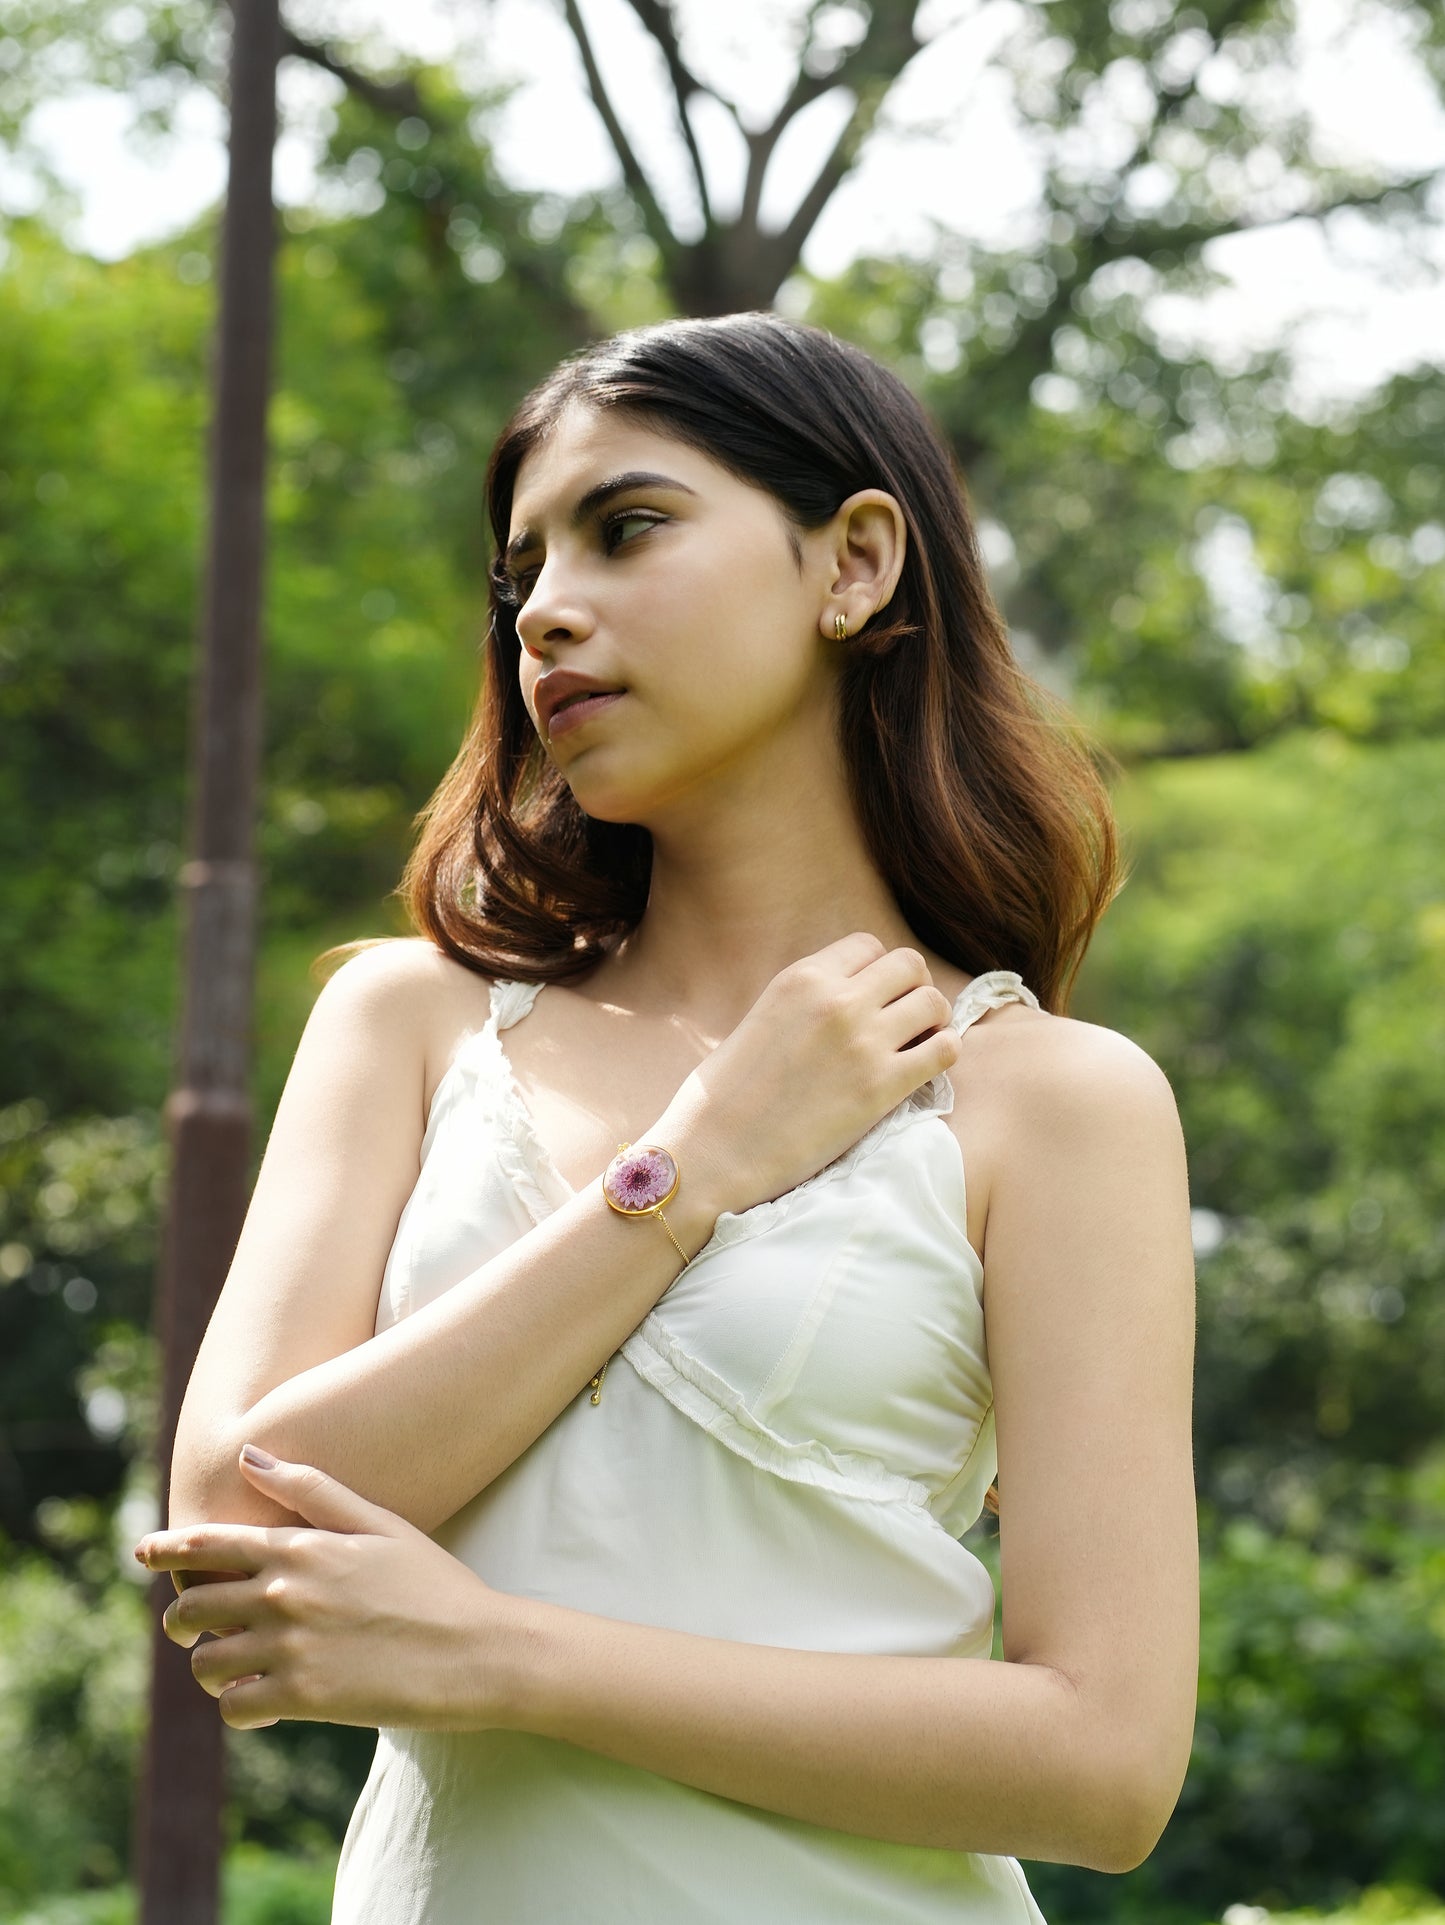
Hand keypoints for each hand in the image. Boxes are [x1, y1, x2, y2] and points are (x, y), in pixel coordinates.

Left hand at [134, 1447, 519, 1731]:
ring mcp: (291, 1649)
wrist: (478, 1650)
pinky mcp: (302, 1699)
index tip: (143, 1552)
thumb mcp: (380, 1523)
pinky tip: (261, 1700)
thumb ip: (312, 1488)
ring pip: (206, 1663)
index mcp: (301, 1547)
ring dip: (210, 1665)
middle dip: (183, 1618)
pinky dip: (239, 1706)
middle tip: (191, 1628)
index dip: (166, 1547)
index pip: (209, 1543)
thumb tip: (248, 1454)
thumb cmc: (434, 1582)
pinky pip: (235, 1708)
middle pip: (194, 1606)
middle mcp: (286, 1594)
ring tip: (231, 1667)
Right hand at [657, 932, 960, 1215]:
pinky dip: (944, 1054)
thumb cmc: (723, 1095)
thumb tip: (845, 1002)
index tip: (877, 995)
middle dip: (914, 987)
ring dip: (934, 1020)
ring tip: (920, 1043)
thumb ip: (805, 1002)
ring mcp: (863, 1041)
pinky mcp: (882, 1086)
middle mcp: (837, 999)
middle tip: (907, 1016)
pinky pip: (944, 1050)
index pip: (868, 945)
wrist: (715, 1151)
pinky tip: (925, 1069)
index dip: (879, 970)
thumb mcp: (761, 1019)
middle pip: (910, 964)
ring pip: (934, 1002)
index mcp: (801, 978)